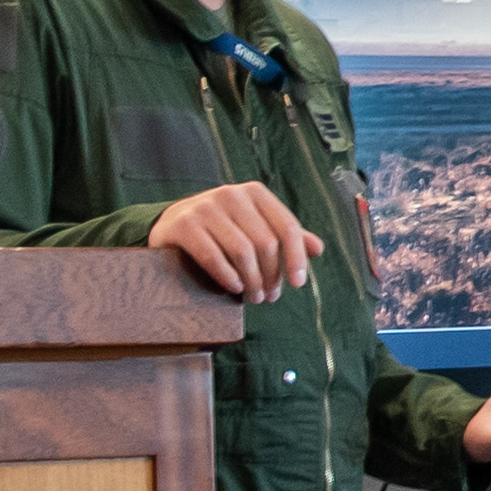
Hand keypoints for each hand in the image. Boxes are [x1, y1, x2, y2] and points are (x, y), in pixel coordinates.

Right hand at [151, 181, 322, 298]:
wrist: (172, 223)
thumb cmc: (222, 229)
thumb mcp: (254, 226)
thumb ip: (284, 236)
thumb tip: (317, 249)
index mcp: (255, 193)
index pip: (287, 226)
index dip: (296, 257)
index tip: (298, 284)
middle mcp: (231, 194)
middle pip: (265, 243)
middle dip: (271, 276)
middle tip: (268, 297)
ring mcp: (205, 207)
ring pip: (242, 252)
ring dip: (252, 281)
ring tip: (253, 297)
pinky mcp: (184, 224)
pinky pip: (213, 257)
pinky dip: (228, 277)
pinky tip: (234, 288)